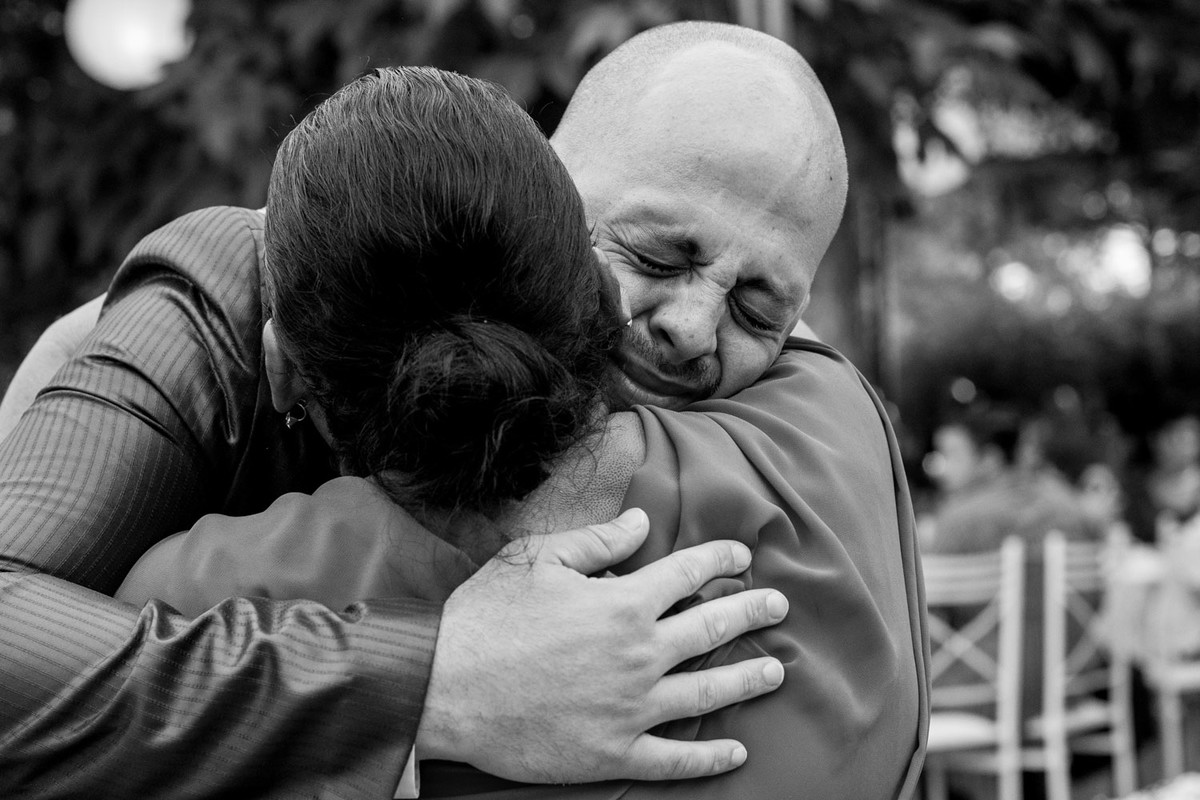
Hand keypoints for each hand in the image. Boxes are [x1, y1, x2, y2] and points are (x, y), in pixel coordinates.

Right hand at [416, 508, 787, 782]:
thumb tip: (643, 524)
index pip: (689, 574)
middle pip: (713, 629)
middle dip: (752, 613)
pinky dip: (710, 758)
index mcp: (624, 603)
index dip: (721, 561)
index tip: (742, 559)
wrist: (442, 688)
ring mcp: (631, 709)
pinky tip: (735, 752)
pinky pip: (674, 760)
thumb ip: (598, 541)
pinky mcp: (613, 753)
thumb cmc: (486, 617)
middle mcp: (640, 655)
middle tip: (778, 607)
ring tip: (775, 672)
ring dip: (747, 680)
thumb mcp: (537, 560)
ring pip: (708, 693)